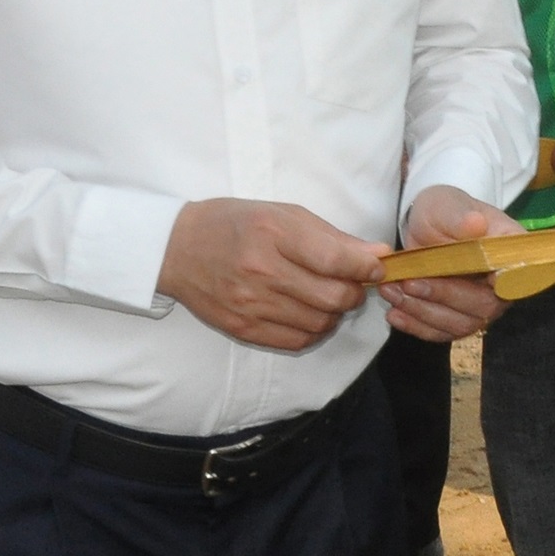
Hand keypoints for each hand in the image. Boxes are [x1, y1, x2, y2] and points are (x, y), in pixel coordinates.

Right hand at [157, 198, 384, 351]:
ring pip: (319, 323)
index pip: (334, 259)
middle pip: (332, 297)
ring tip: (328, 297)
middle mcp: (261, 271)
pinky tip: (309, 314)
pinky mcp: (243, 328)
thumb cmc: (235, 224)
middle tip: (352, 283)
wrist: (177, 249)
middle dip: (354, 292)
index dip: (365, 268)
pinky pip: (296, 341)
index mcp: (273, 233)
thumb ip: (331, 236)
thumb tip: (377, 255)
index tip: (376, 267)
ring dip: (335, 313)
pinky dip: (313, 331)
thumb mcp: (283, 214)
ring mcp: (250, 304)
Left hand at [381, 185, 520, 341]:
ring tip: (391, 292)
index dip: (504, 283)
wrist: (427, 227)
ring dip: (423, 312)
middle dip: (444, 296)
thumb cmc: (445, 212)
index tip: (485, 280)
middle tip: (409, 282)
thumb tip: (476, 224)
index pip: (519, 273)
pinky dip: (416, 326)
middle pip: (484, 305)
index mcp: (511, 251)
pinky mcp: (458, 319)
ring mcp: (481, 306)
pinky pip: (441, 333)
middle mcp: (503, 285)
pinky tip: (394, 315)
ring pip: (460, 324)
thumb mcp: (448, 206)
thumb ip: (460, 217)